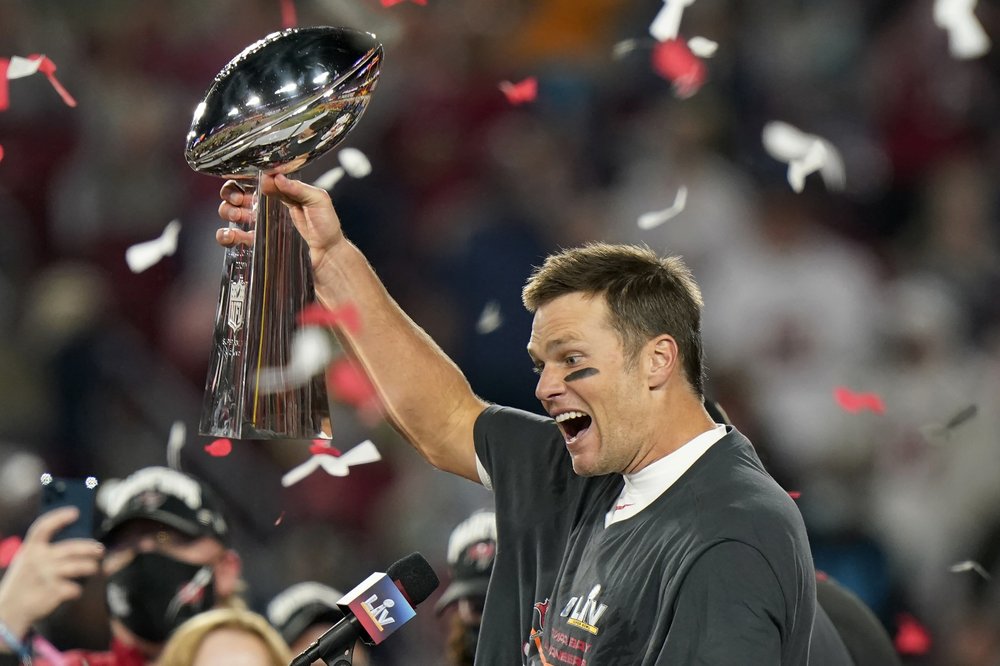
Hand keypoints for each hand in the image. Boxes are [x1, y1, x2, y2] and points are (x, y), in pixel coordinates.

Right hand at [0, 507, 103, 639]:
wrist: (9, 611)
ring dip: (91, 567)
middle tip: (100, 550)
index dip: (59, 517)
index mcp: (30, 550)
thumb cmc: (25, 581)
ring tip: (94, 568)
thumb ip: (44, 550)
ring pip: (80, 567)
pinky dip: (78, 590)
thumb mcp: (26, 562)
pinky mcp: (54, 592)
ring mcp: (47, 576)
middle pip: (73, 548)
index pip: (43, 527)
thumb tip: (78, 540)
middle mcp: (39, 560)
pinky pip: (76, 588)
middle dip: (90, 548)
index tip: (74, 512)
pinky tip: (75, 590)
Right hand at [216, 173, 345, 273]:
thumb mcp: (319, 200)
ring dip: (227, 212)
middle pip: (237, 195)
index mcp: (279, 194)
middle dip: (231, 194)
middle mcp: (266, 208)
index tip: (246, 183)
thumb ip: (299, 188)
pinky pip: (235, 238)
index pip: (254, 181)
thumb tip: (277, 177)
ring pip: (232, 214)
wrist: (328, 256)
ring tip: (237, 216)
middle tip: (239, 201)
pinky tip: (231, 235)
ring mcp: (261, 226)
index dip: (245, 179)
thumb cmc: (327, 227)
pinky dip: (226, 235)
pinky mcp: (258, 244)